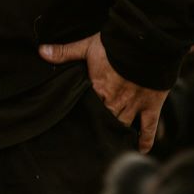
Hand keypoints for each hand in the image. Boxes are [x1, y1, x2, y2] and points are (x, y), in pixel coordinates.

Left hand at [39, 33, 168, 153]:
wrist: (146, 43)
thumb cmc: (115, 44)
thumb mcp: (86, 46)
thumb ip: (65, 52)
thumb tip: (41, 51)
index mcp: (98, 89)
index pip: (88, 107)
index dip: (83, 113)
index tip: (78, 121)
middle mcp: (115, 102)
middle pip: (106, 120)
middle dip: (100, 126)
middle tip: (94, 136)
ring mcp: (134, 106)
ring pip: (124, 126)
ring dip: (118, 134)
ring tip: (112, 144)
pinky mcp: (151, 106)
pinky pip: (149, 128)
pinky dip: (145, 140)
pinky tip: (141, 149)